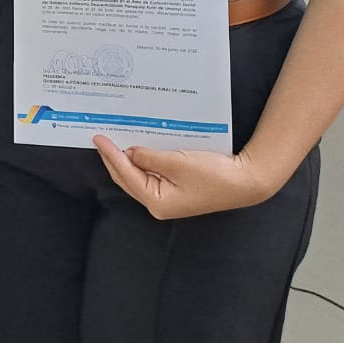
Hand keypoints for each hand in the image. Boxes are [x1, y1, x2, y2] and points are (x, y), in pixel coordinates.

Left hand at [93, 135, 282, 218]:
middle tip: (100, 138)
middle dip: (113, 159)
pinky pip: (151, 175)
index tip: (98, 138)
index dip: (111, 154)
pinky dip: (142, 162)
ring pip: (138, 177)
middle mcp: (158, 204)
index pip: (125, 175)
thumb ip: (149, 157)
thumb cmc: (214, 175)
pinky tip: (136, 149)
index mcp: (156, 202)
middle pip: (127, 179)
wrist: (245, 181)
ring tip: (112, 142)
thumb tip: (129, 153)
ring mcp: (167, 199)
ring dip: (126, 160)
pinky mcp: (175, 191)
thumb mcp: (177, 162)